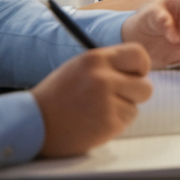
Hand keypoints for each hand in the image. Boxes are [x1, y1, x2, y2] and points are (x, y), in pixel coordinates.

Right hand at [32, 43, 152, 157]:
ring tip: (97, 111)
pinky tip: (94, 122)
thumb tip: (139, 70)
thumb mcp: (80, 68)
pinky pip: (126, 122)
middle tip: (116, 98)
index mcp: (95, 59)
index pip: (138, 54)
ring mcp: (106, 102)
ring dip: (122, 110)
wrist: (33, 124)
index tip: (137, 75)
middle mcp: (103, 78)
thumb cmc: (57, 97)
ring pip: (136, 106)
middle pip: (145, 86)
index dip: (141, 67)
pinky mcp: (107, 124)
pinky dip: (114, 124)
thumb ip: (108, 66)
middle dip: (134, 94)